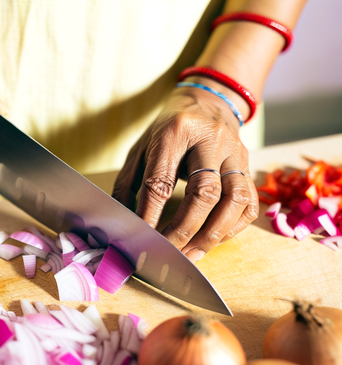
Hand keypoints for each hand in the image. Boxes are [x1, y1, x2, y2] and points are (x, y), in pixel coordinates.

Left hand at [112, 86, 258, 260]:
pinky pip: (249, 204)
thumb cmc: (168, 131)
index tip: (142, 239)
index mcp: (175, 133)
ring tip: (192, 254)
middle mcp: (211, 140)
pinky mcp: (249, 166)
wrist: (206, 102)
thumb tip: (121, 224)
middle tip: (169, 253)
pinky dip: (232, 228)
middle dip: (185, 230)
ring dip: (213, 234)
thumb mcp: (140, 148)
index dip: (151, 215)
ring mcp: (235, 153)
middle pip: (204, 193)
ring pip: (235, 200)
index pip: (162, 181)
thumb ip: (128, 185)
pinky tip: (212, 240)